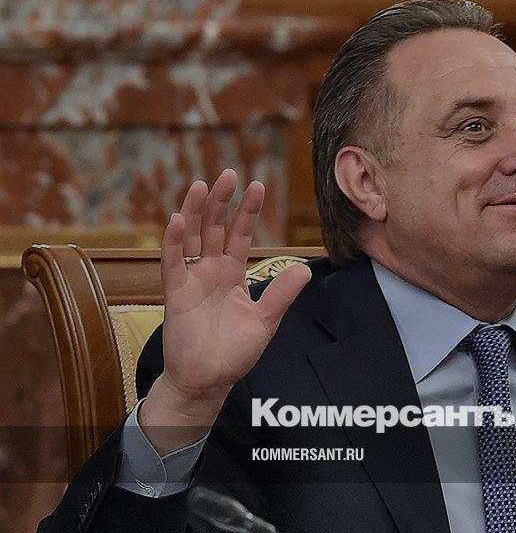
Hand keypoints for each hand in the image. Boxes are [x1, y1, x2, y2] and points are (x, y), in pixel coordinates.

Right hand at [140, 169, 310, 453]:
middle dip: (222, 201)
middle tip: (229, 173)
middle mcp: (211, 271)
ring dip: (195, 211)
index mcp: (233, 275)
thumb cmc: (234, 352)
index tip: (257, 185)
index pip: (241, 235)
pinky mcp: (176, 293)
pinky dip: (174, 241)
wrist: (208, 380)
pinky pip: (172, 263)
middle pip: (215, 228)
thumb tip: (305, 270)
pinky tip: (177, 220)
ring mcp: (192, 280)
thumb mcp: (265, 321)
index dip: (247, 211)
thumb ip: (281, 294)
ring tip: (202, 185)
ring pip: (192, 237)